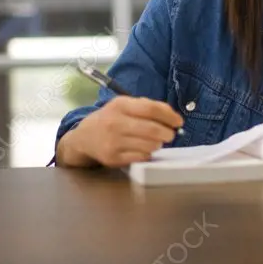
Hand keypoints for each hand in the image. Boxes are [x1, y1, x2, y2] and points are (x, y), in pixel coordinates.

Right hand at [56, 96, 183, 168]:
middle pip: (152, 129)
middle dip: (167, 133)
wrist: (84, 138)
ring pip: (149, 145)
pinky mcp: (113, 158)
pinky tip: (144, 149)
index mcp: (120, 105)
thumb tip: (172, 116)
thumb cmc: (110, 119)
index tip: (178, 122)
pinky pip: (141, 157)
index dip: (169, 116)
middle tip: (171, 134)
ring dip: (158, 144)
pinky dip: (148, 153)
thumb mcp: (124, 106)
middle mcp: (115, 123)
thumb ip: (147, 107)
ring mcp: (113, 142)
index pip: (151, 109)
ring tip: (156, 141)